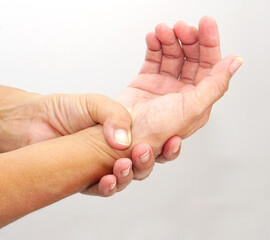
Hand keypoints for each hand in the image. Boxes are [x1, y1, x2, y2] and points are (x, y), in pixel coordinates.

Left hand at [0, 92, 180, 195]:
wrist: (34, 120)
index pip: (156, 141)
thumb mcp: (96, 103)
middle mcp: (120, 151)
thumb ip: (115, 116)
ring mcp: (105, 165)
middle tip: (142, 151)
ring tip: (122, 165)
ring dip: (130, 174)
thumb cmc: (66, 109)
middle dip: (148, 160)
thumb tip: (125, 141)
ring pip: (129, 177)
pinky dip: (108, 186)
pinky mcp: (88, 178)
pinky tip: (107, 180)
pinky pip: (104, 188)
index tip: (173, 139)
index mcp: (128, 132)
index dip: (168, 144)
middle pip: (145, 163)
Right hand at [117, 16, 242, 154]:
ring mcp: (165, 86)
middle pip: (192, 57)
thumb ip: (216, 84)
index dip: (210, 43)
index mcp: (199, 100)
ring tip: (162, 31)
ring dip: (169, 39)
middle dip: (188, 38)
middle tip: (181, 27)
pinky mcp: (147, 81)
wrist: (121, 139)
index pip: (211, 65)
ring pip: (173, 54)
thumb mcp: (192, 108)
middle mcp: (184, 92)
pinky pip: (154, 58)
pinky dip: (154, 45)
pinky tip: (153, 38)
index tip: (206, 24)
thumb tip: (235, 63)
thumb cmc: (156, 133)